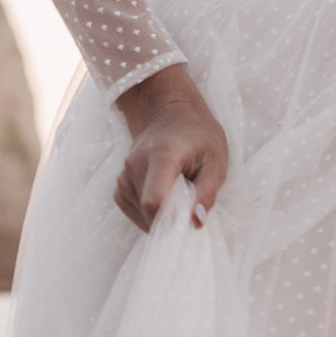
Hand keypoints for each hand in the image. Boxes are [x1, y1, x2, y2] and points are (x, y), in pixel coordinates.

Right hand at [113, 66, 228, 231]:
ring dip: (163, 215)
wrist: (168, 114)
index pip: (154, 200)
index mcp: (161, 154)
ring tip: (178, 192)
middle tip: (190, 202)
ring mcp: (123, 175)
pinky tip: (165, 197)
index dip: (171, 220)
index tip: (189, 220)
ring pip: (142, 215)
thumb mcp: (215, 160)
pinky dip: (151, 213)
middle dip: (172, 218)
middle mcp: (135, 164)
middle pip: (150, 211)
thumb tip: (195, 222)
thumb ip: (207, 192)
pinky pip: (134, 211)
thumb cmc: (197, 136)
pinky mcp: (120, 185)